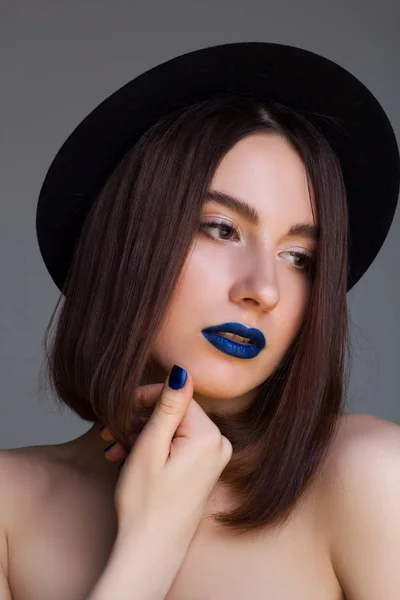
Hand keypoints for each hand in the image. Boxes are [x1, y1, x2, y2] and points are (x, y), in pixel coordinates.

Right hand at [108, 365, 232, 542]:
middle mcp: (219, 445)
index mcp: (210, 436)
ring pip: (173, 429)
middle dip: (141, 419)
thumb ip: (168, 406)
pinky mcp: (205, 469)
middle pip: (176, 413)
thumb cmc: (146, 503)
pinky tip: (128, 455)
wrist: (150, 550)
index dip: (146, 399)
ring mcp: (214, 459)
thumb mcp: (151, 447)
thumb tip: (182, 371)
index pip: (179, 396)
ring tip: (116, 446)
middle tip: (112, 431)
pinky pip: (178, 445)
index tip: (122, 409)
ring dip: (142, 434)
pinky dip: (154, 447)